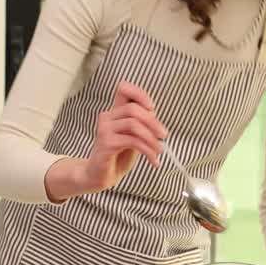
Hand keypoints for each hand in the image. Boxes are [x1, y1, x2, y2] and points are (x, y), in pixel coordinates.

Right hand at [49, 81, 166, 199]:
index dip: (140, 93)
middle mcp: (107, 117)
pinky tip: (153, 160)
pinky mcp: (106, 143)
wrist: (101, 176)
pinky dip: (148, 150)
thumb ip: (143, 125)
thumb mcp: (135, 137)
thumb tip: (158, 123)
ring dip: (151, 138)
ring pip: (134, 124)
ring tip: (159, 151)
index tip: (152, 108)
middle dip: (153, 122)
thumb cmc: (119, 155)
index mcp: (115, 112)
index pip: (123, 88)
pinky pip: (132, 141)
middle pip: (134, 108)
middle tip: (164, 136)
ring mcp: (104, 129)